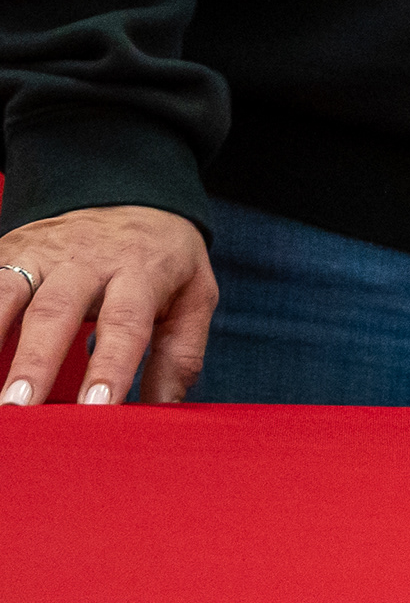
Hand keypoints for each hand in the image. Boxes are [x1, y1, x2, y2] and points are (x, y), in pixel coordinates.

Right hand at [0, 206, 216, 406]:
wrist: (130, 196)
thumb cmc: (161, 261)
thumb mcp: (193, 296)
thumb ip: (179, 354)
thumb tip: (162, 412)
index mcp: (140, 270)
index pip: (126, 321)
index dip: (111, 365)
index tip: (97, 407)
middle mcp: (87, 259)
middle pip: (58, 309)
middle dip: (37, 361)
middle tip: (21, 408)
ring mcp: (41, 254)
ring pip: (8, 293)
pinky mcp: (8, 252)